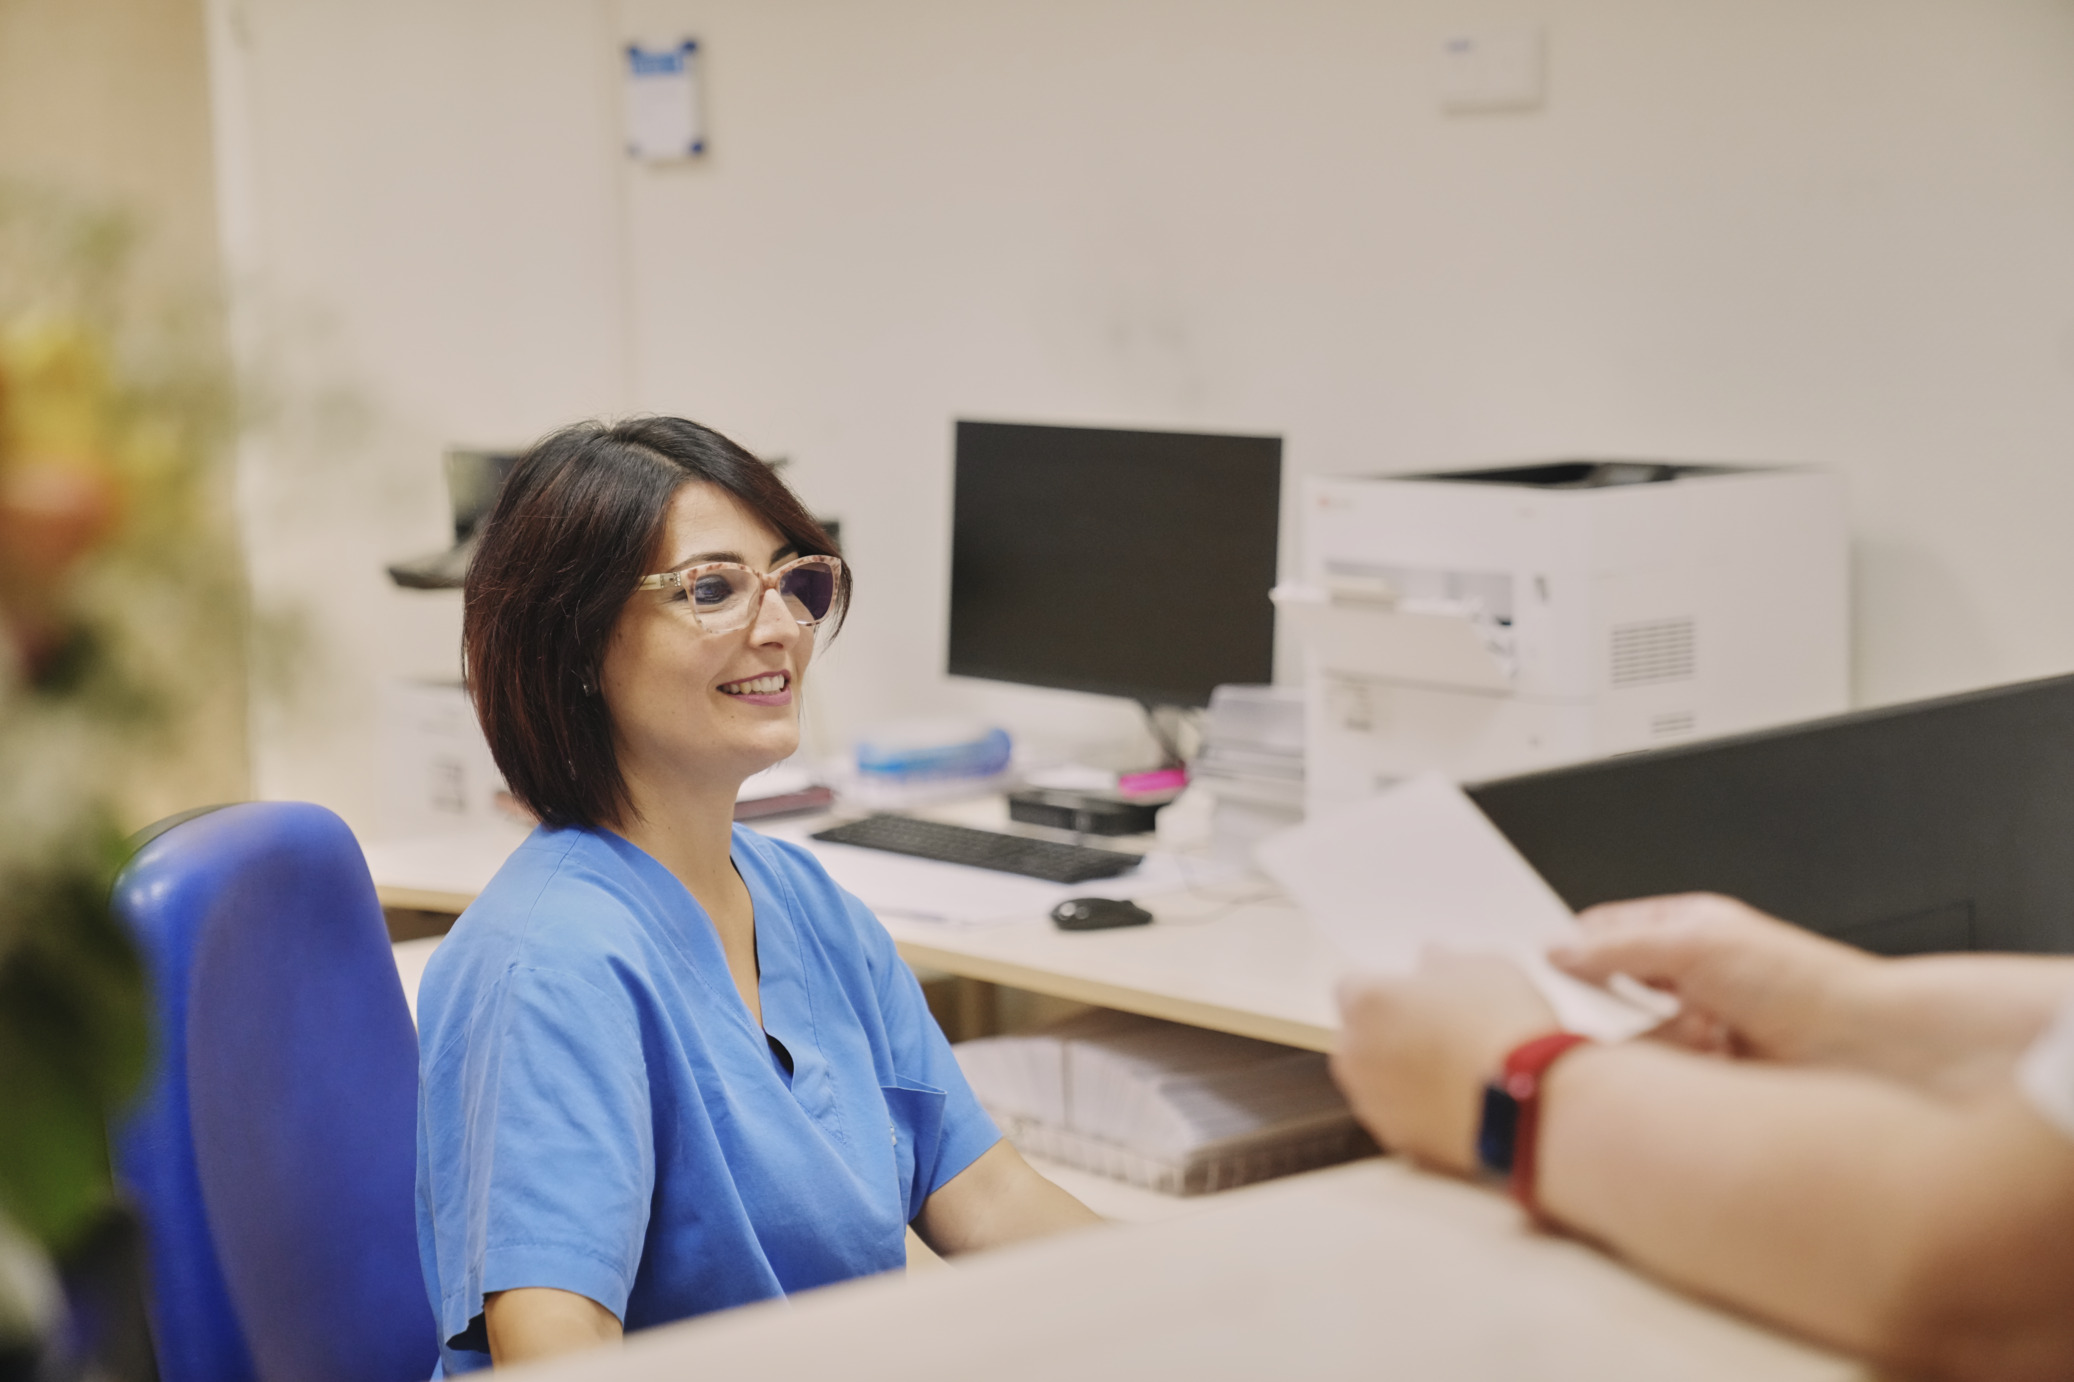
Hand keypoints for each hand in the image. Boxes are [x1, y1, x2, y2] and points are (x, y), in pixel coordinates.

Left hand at [1331, 952, 1558, 1174]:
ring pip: (1374, 1079)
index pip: (1352, 986)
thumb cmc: (1504, 1025)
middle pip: (1358, 1035)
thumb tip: (1431, 960)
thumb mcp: (1483, 968)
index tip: (1417, 995)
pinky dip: (1415, 1108)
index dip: (1387, 989)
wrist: (1532, 1102)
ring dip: (1397, 1072)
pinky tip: (1456, 1101)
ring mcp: (1372, 1101)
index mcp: (1367, 1002)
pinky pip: (1397, 1115)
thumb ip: (1444, 962)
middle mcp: (1355, 1052)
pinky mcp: (1395, 1140)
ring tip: (1452, 1069)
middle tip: (1437, 1031)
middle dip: (1386, 1031)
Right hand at [1550, 894, 1870, 1062]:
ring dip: (1651, 1047)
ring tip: (1687, 1041)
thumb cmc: (1806, 984)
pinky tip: (1698, 1072)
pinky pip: (1662, 1083)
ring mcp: (1699, 1033)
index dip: (1571, 948)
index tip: (1539, 971)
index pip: (1605, 932)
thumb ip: (1619, 946)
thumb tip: (1559, 950)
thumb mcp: (1697, 944)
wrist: (1872, 1054)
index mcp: (1686, 931)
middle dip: (1607, 1008)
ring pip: (1634, 1043)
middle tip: (1592, 1018)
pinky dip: (1672, 1080)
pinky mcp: (1711, 1084)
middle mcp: (1690, 981)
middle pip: (1612, 994)